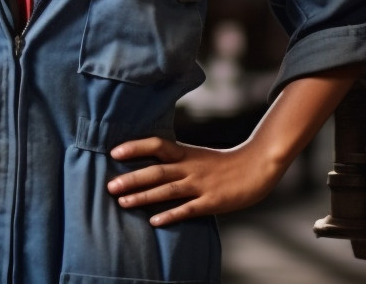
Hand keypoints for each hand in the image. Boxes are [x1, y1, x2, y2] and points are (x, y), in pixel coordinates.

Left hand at [106, 137, 284, 226]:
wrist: (256, 167)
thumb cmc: (221, 163)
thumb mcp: (196, 155)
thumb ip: (175, 158)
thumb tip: (146, 160)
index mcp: (186, 153)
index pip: (156, 145)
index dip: (135, 147)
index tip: (114, 152)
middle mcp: (190, 167)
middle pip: (156, 171)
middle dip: (131, 179)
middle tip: (109, 186)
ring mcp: (201, 184)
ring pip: (167, 190)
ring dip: (143, 197)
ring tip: (123, 203)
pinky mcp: (212, 202)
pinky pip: (187, 209)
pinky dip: (170, 215)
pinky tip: (154, 221)